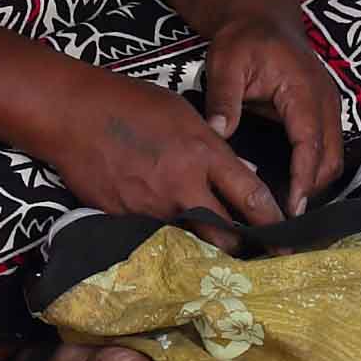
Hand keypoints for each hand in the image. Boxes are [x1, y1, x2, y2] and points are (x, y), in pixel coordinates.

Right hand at [40, 67, 281, 233]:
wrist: (73, 115)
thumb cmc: (131, 104)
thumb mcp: (183, 114)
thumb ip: (215, 146)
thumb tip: (243, 174)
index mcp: (202, 155)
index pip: (250, 197)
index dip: (272, 223)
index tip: (287, 240)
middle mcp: (182, 187)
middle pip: (225, 233)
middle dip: (243, 247)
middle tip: (256, 257)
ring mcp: (152, 208)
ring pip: (191, 239)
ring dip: (205, 244)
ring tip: (217, 251)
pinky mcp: (125, 220)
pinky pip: (156, 234)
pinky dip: (167, 234)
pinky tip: (168, 232)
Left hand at [197, 13, 346, 215]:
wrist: (261, 19)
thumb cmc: (244, 39)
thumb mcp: (226, 62)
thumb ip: (224, 98)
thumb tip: (218, 131)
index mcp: (304, 91)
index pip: (310, 145)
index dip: (303, 179)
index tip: (292, 209)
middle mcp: (325, 101)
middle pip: (330, 158)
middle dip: (312, 191)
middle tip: (285, 222)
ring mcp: (328, 107)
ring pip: (333, 157)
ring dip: (315, 184)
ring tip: (287, 212)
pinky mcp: (323, 113)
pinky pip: (326, 149)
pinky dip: (314, 171)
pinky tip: (291, 189)